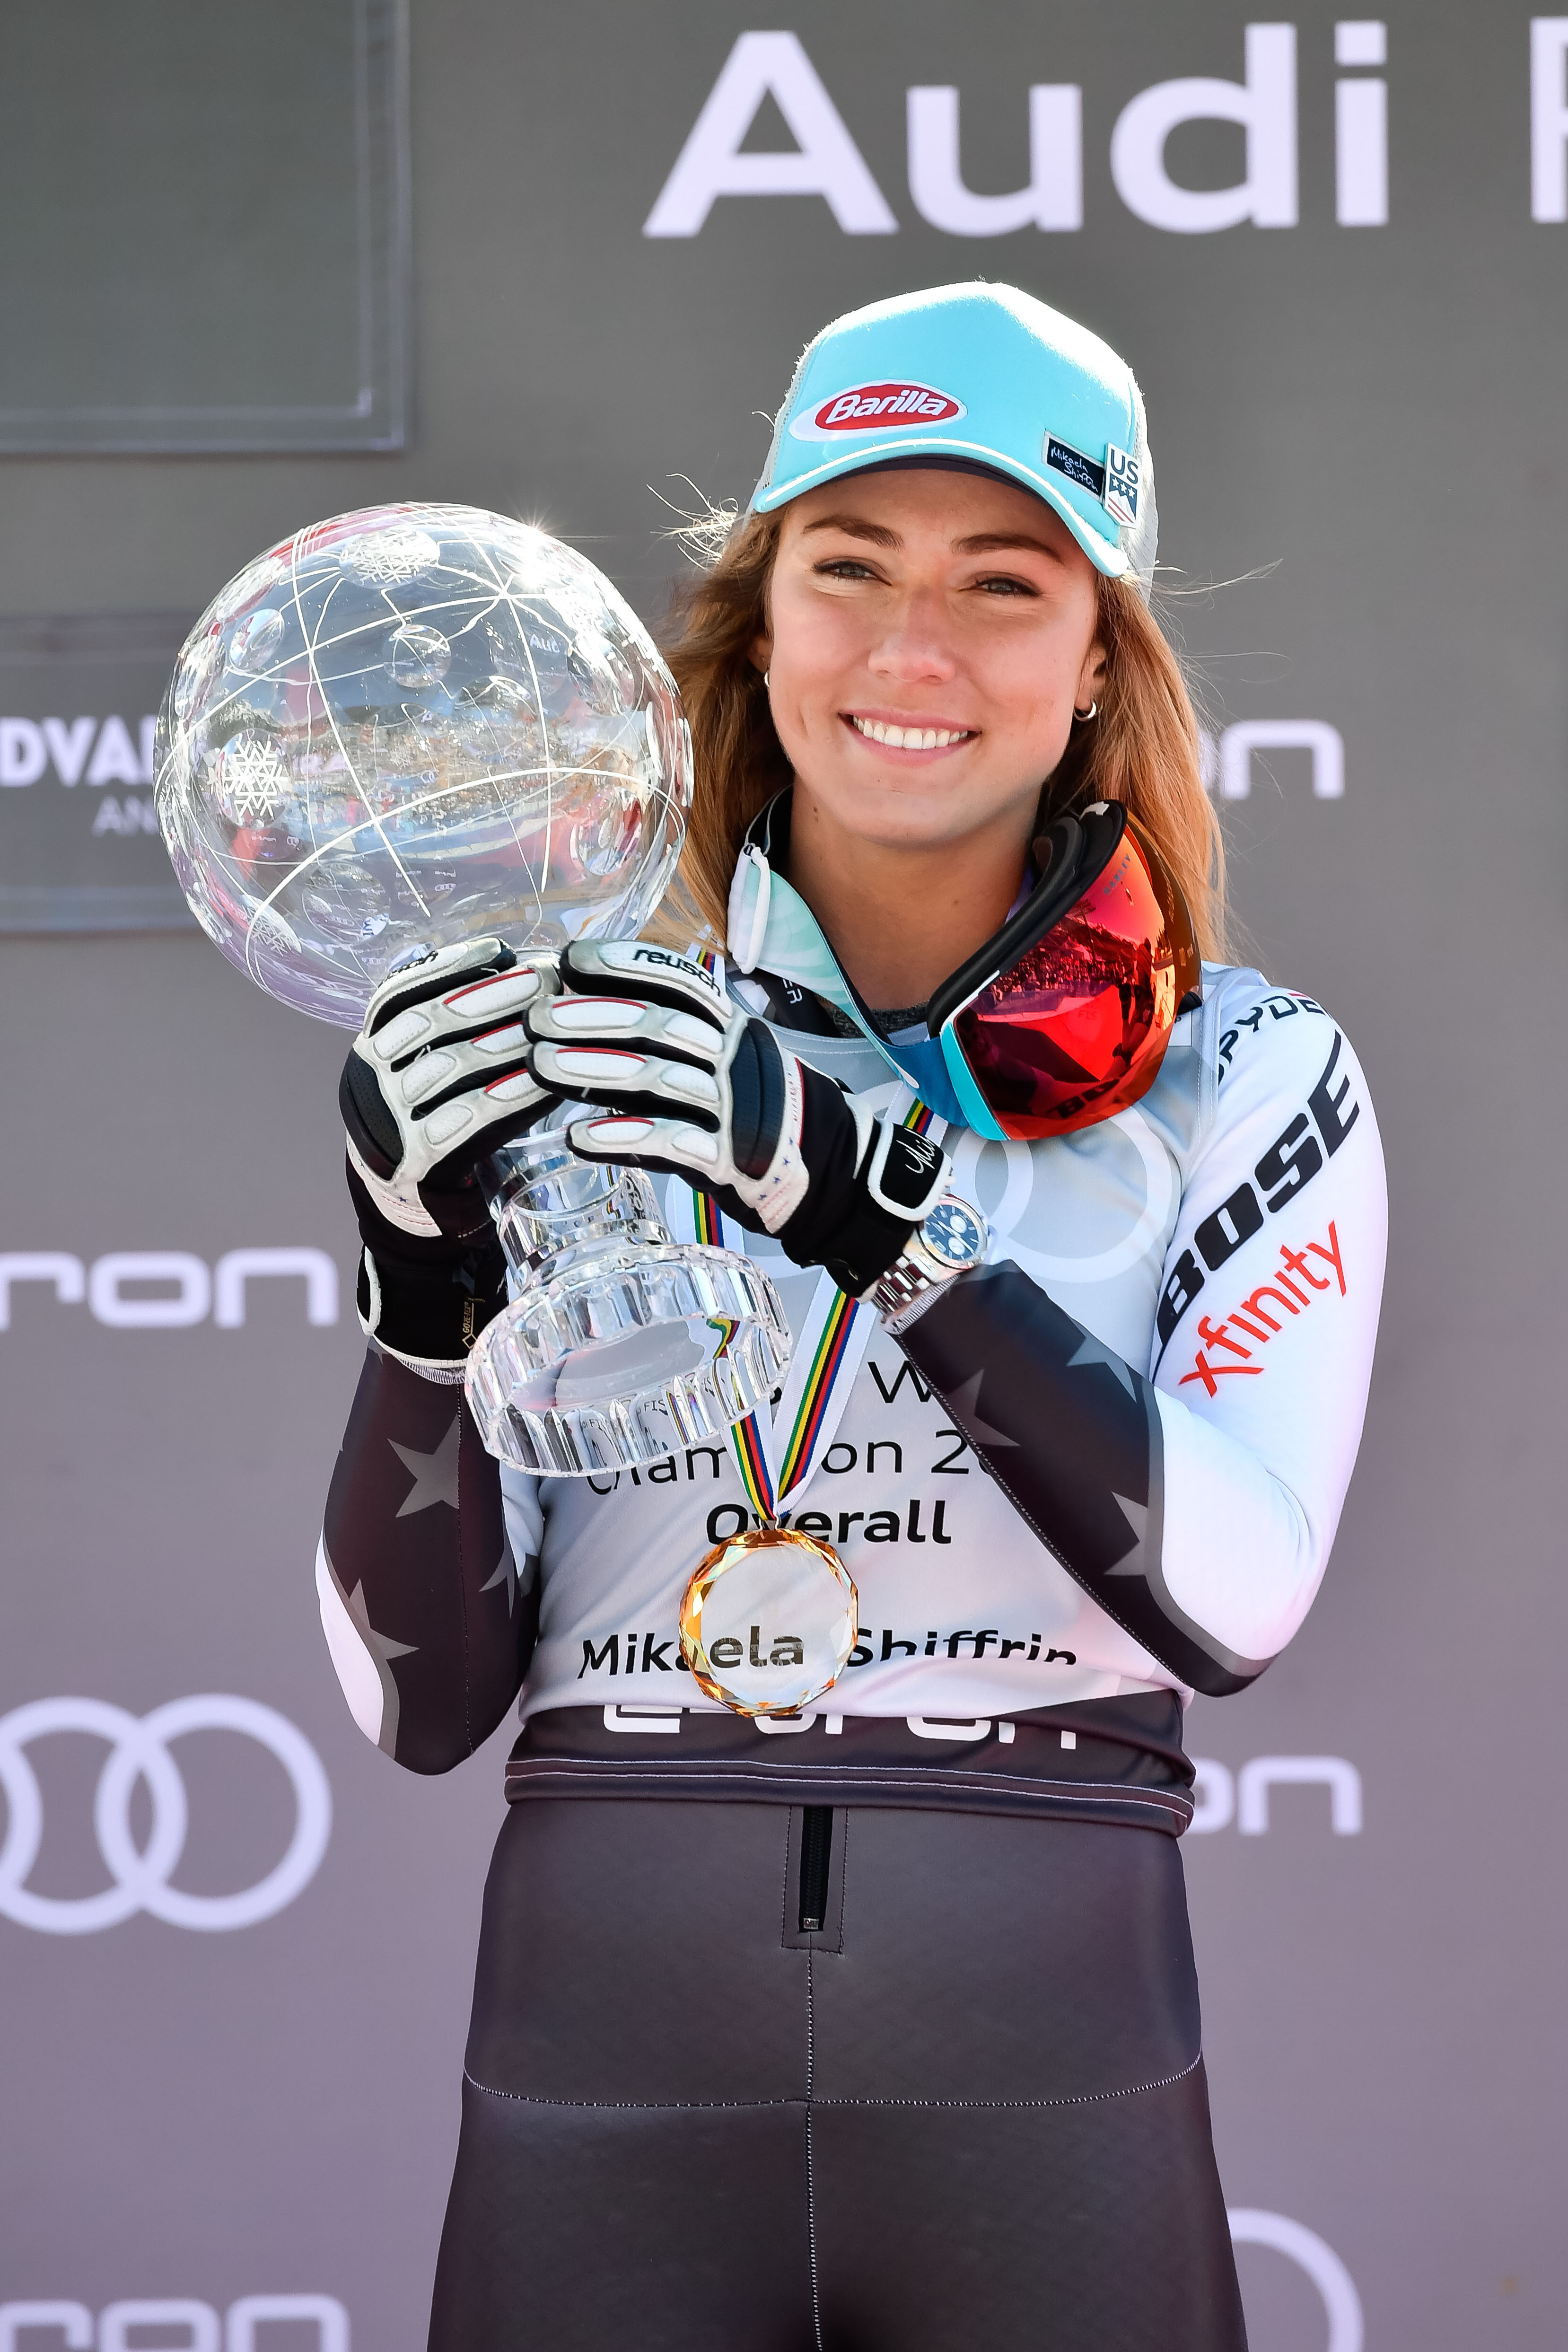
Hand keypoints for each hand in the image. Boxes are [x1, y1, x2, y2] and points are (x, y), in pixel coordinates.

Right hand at [340, 939, 557, 1366]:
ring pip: (456, 1068)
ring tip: (559, 1022)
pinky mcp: (420, 1163)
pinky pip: (476, 1119)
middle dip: (494, 996)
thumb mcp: (424, 1071)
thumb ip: (448, 1027)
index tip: (501, 948)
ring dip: (513, 1040)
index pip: (401, 993)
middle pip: (432, 1024)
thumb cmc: (434, 1125)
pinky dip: (518, 1095)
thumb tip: (514, 964)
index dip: (451, 966)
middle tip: (547, 978)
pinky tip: (554, 1079)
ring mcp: (389, 1125)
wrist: (411, 1214)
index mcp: (367, 1050)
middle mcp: (368, 1082)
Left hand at [525, 941, 950, 1294]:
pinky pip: (674, 1142)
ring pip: (662, 1079)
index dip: (624, 966)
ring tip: (542, 1066)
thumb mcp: (732, 1061)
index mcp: (734, 1029)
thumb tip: (601, 1016)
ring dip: (597, 1070)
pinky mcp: (732, 1160)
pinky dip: (625, 1138)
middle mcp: (737, 1060)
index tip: (570, 958)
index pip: (678, 982)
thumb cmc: (766, 1115)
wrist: (837, 1177)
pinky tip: (580, 1137)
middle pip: (662, 1025)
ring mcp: (736, 1109)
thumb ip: (678, 1041)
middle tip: (537, 1016)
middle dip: (595, 1016)